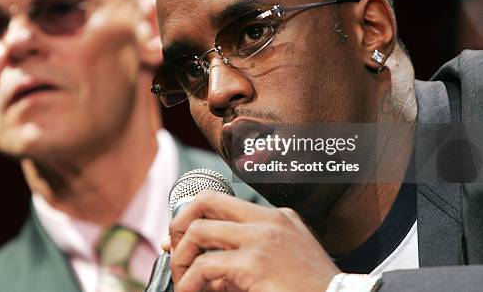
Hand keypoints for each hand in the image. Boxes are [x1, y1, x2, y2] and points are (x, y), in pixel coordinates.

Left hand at [164, 190, 340, 291]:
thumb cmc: (311, 288)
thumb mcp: (282, 263)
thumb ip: (247, 256)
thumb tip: (205, 265)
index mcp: (276, 217)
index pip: (222, 201)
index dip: (193, 217)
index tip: (178, 239)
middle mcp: (267, 220)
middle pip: (205, 201)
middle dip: (179, 223)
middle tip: (173, 250)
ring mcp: (261, 238)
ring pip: (199, 231)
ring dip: (181, 258)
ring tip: (182, 281)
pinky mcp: (255, 263)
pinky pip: (205, 266)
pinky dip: (189, 282)